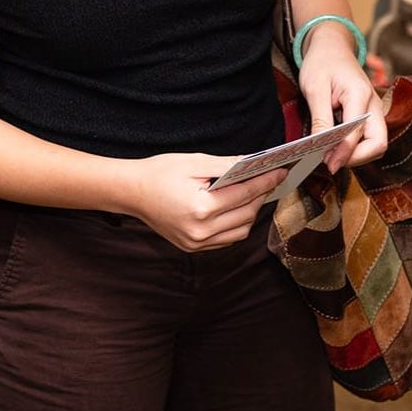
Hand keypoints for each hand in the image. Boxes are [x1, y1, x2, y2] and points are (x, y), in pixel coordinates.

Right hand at [124, 153, 285, 251]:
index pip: (244, 195)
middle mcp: (200, 231)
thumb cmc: (159, 172)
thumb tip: (253, 164)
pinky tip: (237, 208)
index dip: (265, 182)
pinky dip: (236, 225)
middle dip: (261, 196)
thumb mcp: (193, 162)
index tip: (280, 172)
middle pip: (246, 215)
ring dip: (251, 213)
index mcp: (201, 208)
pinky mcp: (193, 248)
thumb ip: (226, 165)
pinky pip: (226, 239)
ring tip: (255, 194)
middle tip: (271, 179)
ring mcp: (196, 243)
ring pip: (240, 231)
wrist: (130, 192)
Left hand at [299, 38, 386, 171]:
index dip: (343, 153)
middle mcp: (374, 105)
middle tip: (330, 163)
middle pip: (378, 143)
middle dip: (357, 158)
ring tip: (331, 156)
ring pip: (376, 143)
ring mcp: (375, 110)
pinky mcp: (370, 114)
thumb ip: (320, 119)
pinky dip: (355, 147)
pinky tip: (335, 147)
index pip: (357, 134)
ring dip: (357, 154)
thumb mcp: (314, 89)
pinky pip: (369, 137)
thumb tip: (321, 148)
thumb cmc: (321, 63)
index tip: (327, 164)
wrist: (331, 47)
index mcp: (360, 95)